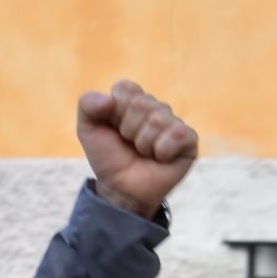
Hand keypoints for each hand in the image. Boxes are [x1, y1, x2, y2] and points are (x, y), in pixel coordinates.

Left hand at [76, 81, 198, 218]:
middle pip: (140, 103)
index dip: (114, 112)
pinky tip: (160, 158)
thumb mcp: (88, 130)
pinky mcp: (189, 139)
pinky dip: (162, 150)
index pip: (125, 88)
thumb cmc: (108, 158)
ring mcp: (174, 122)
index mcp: (134, 99)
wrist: (121, 189)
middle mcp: (156, 107)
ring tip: (143, 153)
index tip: (114, 129)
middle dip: (128, 129)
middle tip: (129, 144)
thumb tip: (109, 99)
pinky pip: (177, 134)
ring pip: (156, 119)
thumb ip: (87, 104)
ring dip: (143, 143)